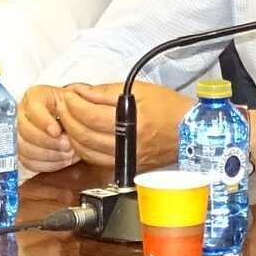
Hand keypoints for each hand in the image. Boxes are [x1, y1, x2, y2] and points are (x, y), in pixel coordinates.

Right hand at [18, 85, 79, 175]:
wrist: (74, 122)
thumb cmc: (74, 111)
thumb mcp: (76, 104)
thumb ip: (73, 109)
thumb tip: (63, 127)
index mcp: (35, 96)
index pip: (33, 107)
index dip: (44, 121)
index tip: (57, 131)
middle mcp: (23, 112)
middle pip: (25, 129)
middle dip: (48, 142)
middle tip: (67, 146)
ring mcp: (19, 132)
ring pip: (24, 147)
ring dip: (49, 154)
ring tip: (67, 154)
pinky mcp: (22, 150)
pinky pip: (27, 161)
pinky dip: (46, 164)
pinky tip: (61, 160)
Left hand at [57, 81, 185, 170]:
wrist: (192, 132)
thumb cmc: (170, 108)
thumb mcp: (139, 90)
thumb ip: (106, 91)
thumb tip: (80, 90)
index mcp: (131, 122)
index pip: (89, 115)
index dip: (73, 103)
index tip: (68, 94)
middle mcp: (127, 144)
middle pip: (83, 134)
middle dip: (67, 118)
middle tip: (63, 104)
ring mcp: (126, 158)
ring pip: (86, 150)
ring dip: (71, 134)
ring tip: (68, 118)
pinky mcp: (126, 166)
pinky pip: (95, 160)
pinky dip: (83, 147)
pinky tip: (80, 135)